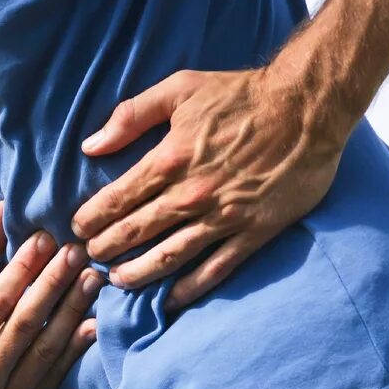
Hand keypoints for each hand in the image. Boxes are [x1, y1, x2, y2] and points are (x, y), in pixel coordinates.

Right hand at [0, 202, 100, 388]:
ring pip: (45, 348)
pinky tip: (94, 321)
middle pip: (24, 324)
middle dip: (53, 284)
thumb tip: (2, 211)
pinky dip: (77, 345)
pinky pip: (57, 372)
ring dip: (72, 310)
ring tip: (92, 277)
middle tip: (77, 252)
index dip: (22, 269)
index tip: (45, 238)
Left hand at [71, 67, 350, 309]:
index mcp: (169, 160)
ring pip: (169, 256)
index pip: (116, 200)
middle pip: (136, 232)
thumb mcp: (181, 89)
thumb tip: (90, 145)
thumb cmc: (242, 94)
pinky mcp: (253, 232)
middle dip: (106, 249)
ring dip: (138, 273)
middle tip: (90, 258)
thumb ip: (131, 115)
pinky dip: (189, 288)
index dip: (91, 219)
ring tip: (117, 281)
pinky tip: (169, 300)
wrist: (310, 105)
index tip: (79, 229)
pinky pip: (216, 268)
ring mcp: (223, 216)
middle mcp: (191, 194)